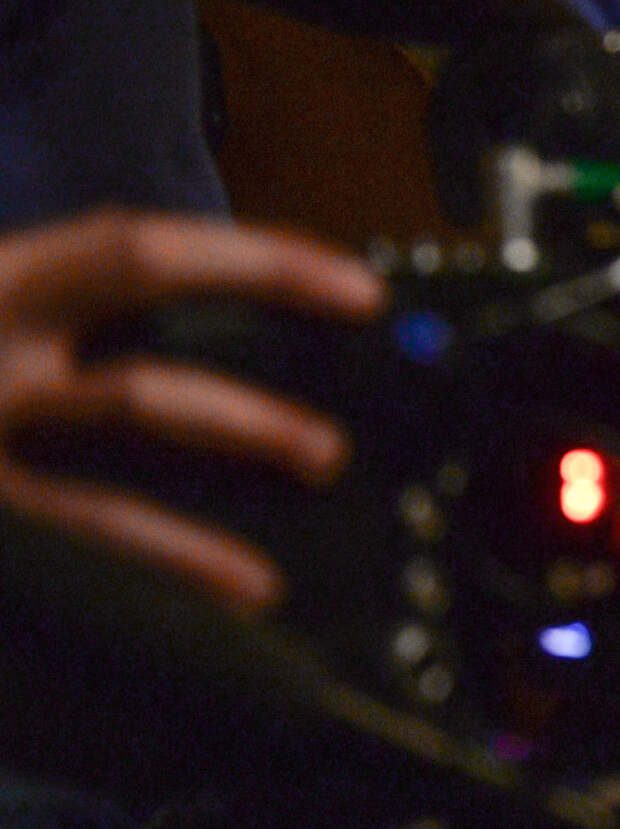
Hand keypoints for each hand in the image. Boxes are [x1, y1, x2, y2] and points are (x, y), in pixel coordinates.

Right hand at [0, 210, 385, 611]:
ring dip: (244, 419)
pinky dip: (175, 557)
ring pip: (131, 393)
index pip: (137, 241)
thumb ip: (52, 328)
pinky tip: (243, 587)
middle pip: (139, 275)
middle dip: (263, 282)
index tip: (352, 281)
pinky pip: (87, 527)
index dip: (252, 251)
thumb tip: (183, 343)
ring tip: (324, 453)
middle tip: (357, 306)